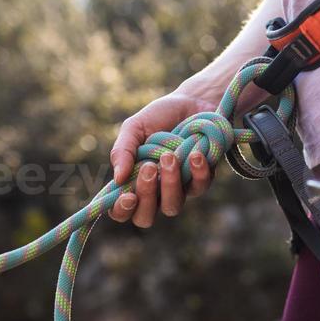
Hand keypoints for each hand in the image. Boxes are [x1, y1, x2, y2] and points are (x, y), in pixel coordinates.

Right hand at [108, 89, 216, 227]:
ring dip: (170, 183)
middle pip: (145, 218)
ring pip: (172, 206)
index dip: (121, 211)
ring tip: (170, 155)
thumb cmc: (159, 117)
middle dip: (146, 196)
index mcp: (133, 181)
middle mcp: (154, 191)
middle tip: (149, 167)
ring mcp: (179, 189)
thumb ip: (122, 150)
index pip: (121, 211)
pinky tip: (196, 154)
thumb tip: (118, 178)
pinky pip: (199, 188)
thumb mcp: (135, 127)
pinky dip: (197, 172)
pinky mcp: (201, 181)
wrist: (192, 102)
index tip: (128, 195)